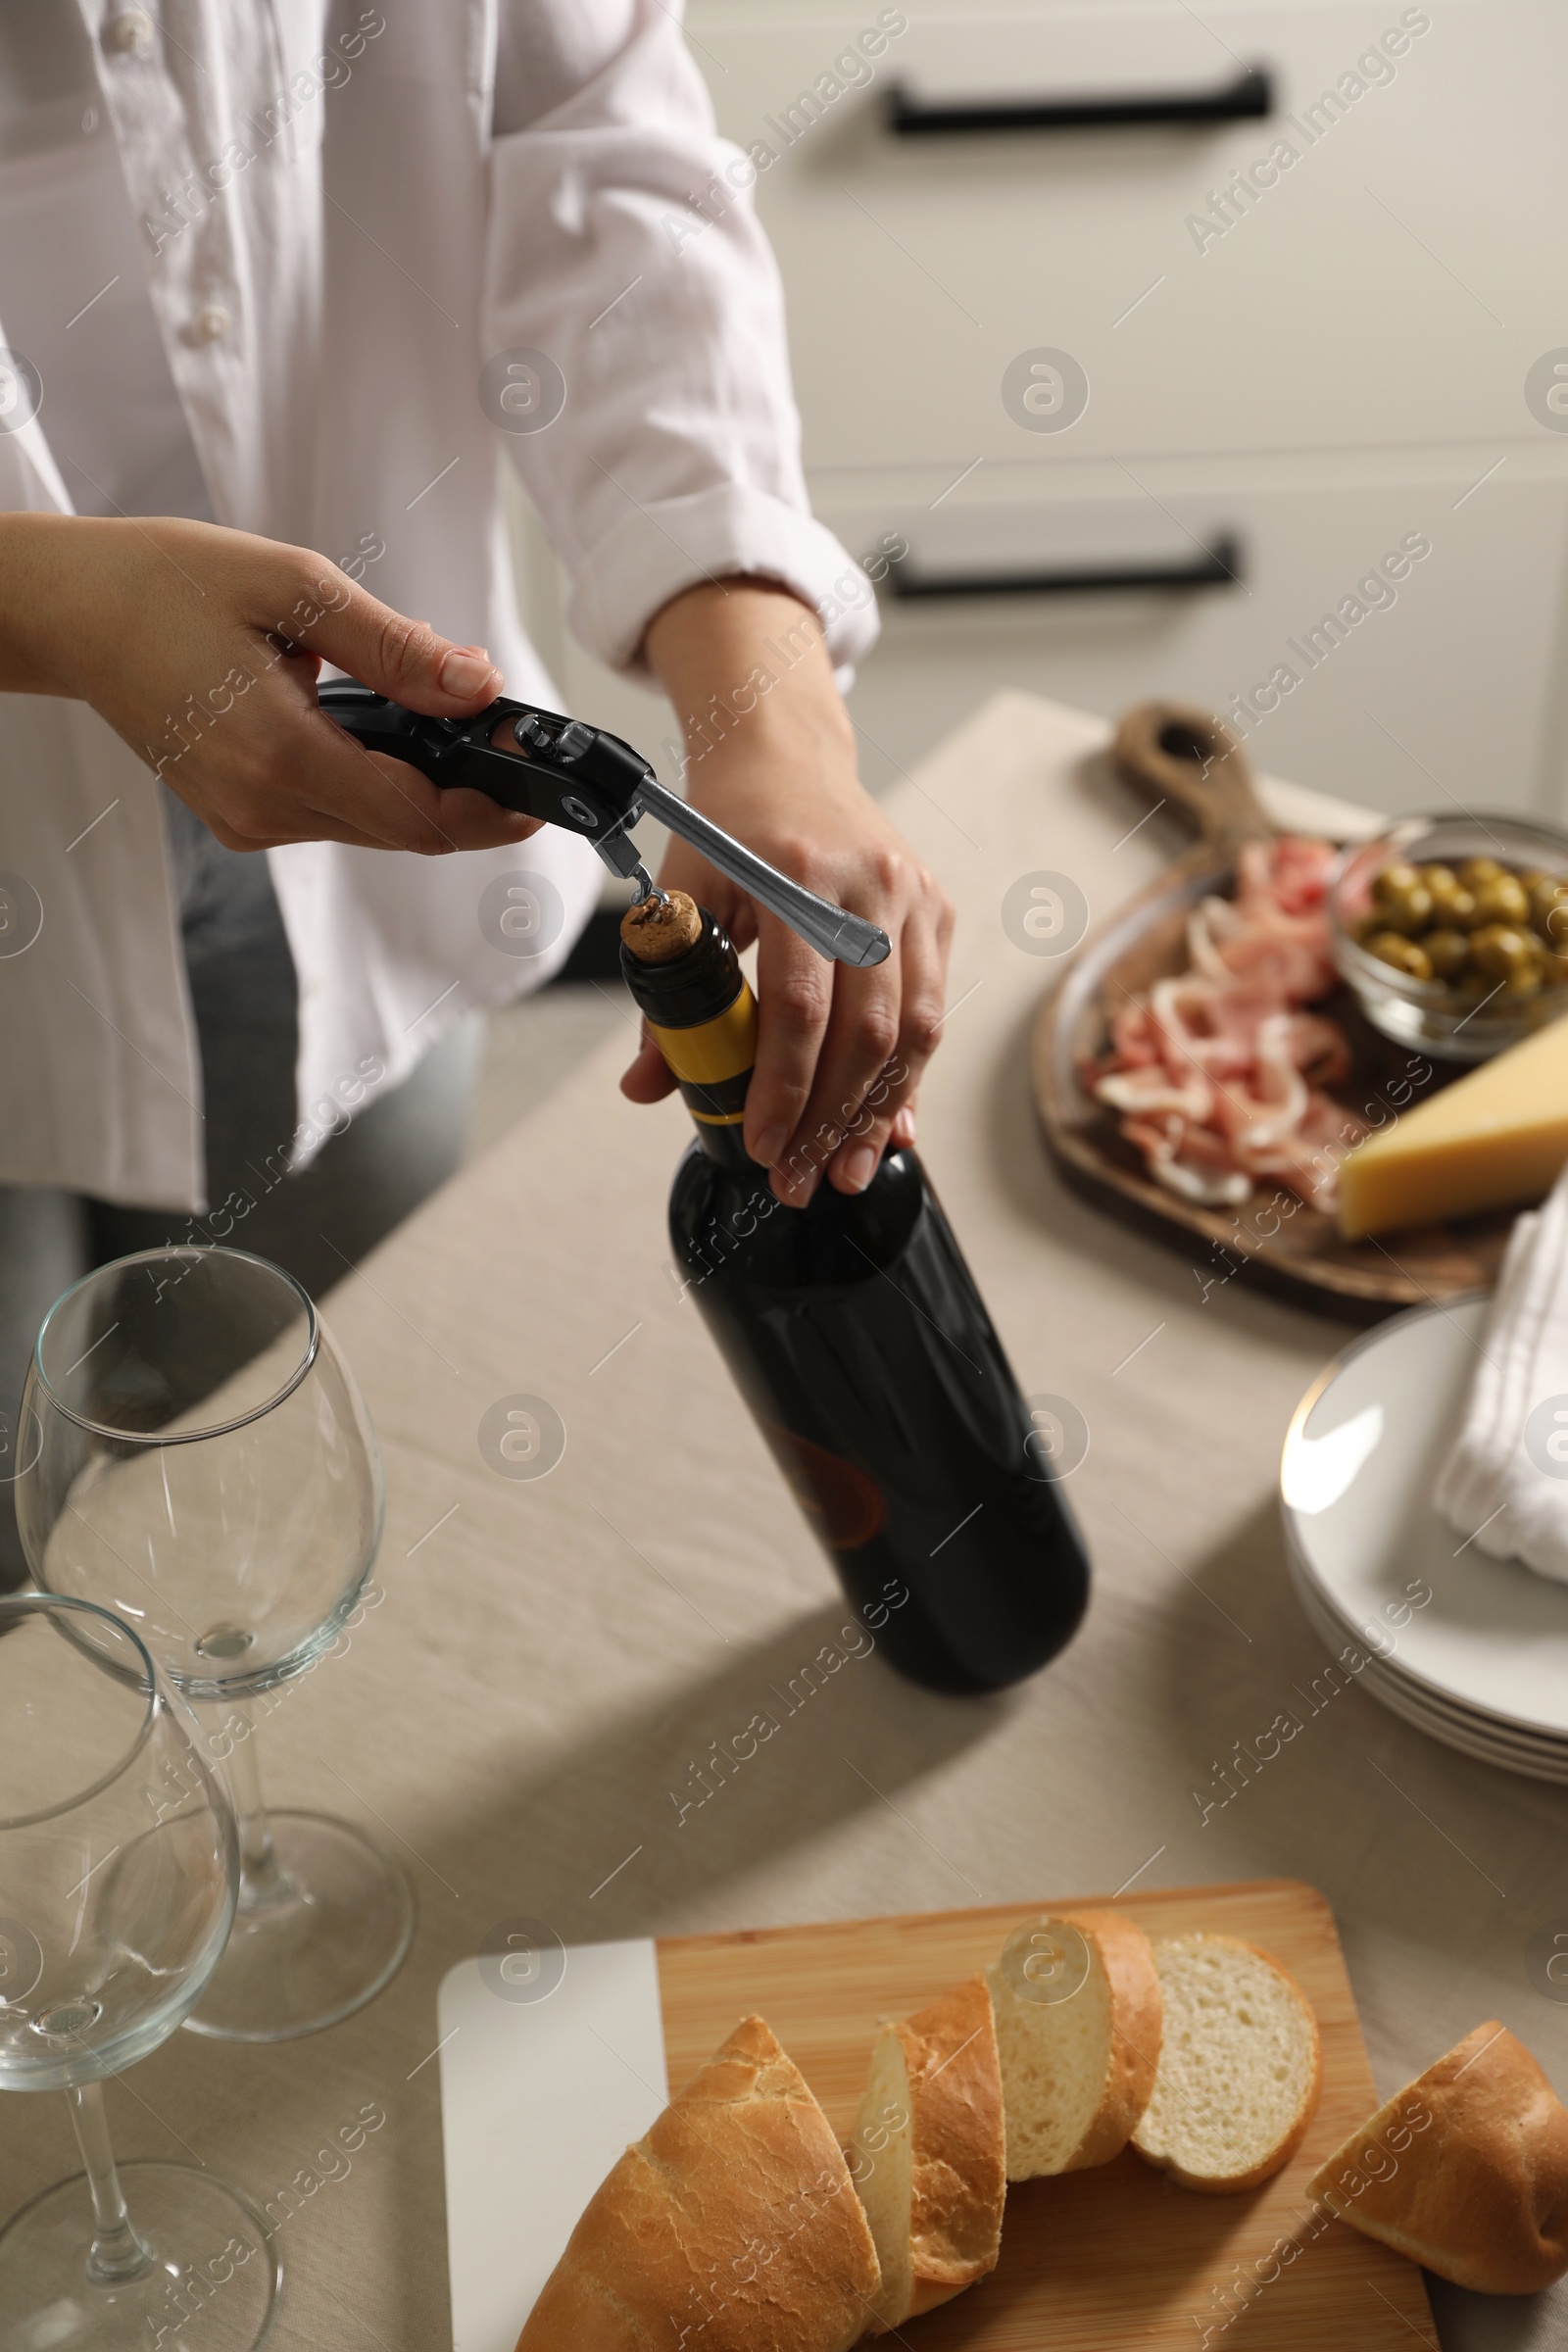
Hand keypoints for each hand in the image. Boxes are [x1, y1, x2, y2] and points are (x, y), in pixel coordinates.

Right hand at [0, 511, 539, 854]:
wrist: (71, 610)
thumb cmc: (166, 583)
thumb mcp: (295, 589)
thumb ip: (396, 649)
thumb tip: (479, 687)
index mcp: (280, 757)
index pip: (420, 815)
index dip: (494, 807)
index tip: (546, 785)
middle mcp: (264, 808)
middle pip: (407, 829)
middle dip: (472, 791)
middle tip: (518, 737)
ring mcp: (250, 821)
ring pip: (376, 824)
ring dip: (426, 782)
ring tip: (455, 718)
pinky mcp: (242, 815)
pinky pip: (337, 811)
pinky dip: (377, 778)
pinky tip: (386, 726)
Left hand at [622, 581, 953, 1200]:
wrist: (785, 755)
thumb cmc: (726, 827)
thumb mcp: (678, 897)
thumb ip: (663, 996)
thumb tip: (649, 1088)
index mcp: (796, 876)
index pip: (799, 1005)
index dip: (783, 1087)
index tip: (763, 1146)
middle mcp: (868, 887)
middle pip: (865, 1031)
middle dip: (831, 1120)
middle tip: (799, 1181)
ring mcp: (912, 898)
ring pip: (914, 1030)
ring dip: (878, 1112)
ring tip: (842, 1170)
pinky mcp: (937, 910)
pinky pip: (931, 1010)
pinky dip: (908, 1076)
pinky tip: (883, 1125)